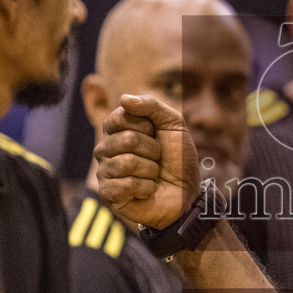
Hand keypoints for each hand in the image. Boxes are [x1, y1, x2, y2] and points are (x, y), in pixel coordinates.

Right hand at [92, 94, 200, 229]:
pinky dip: (146, 187)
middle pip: (126, 139)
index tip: (155, 135)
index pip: (120, 116)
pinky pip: (126, 184)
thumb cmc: (178, 157)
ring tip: (153, 175)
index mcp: (117, 130)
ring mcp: (105, 172)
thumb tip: (124, 98)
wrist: (187, 191)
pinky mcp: (108, 194)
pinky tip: (148, 190)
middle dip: (153, 149)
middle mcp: (105, 149)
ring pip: (127, 162)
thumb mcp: (173, 124)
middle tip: (157, 159)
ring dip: (151, 169)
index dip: (145, 125)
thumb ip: (151, 105)